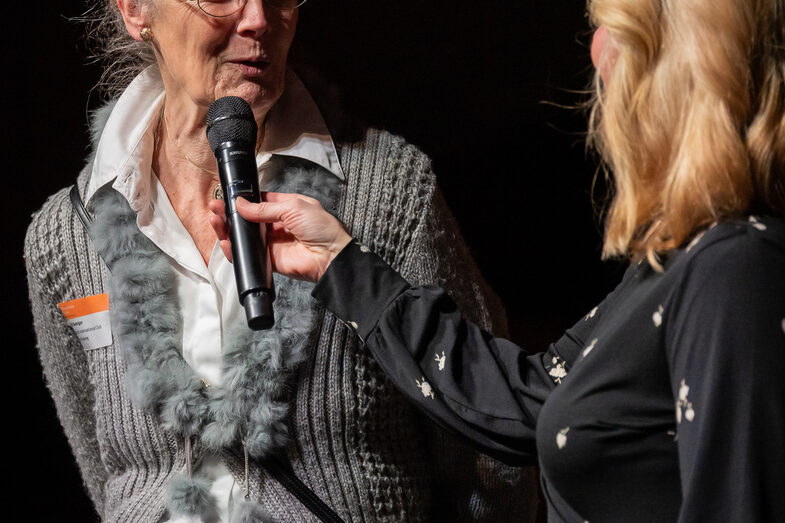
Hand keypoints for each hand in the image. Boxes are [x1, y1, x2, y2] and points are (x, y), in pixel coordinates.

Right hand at [208, 193, 352, 282]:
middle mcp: (278, 224)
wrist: (330, 256)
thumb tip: (241, 204)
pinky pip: (249, 254)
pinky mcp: (270, 259)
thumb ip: (265, 209)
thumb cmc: (322, 229)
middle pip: (248, 218)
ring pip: (245, 236)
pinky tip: (226, 242)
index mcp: (287, 207)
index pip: (259, 202)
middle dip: (231, 213)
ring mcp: (273, 242)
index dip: (243, 199)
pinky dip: (235, 249)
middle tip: (216, 208)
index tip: (228, 197)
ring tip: (216, 221)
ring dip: (229, 229)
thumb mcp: (293, 208)